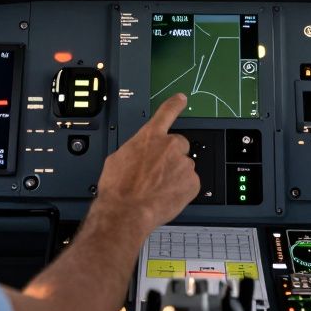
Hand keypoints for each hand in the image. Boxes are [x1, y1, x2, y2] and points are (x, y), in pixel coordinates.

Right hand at [92, 93, 199, 233]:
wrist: (127, 211)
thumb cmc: (118, 188)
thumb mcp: (118, 158)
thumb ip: (135, 149)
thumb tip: (138, 154)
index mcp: (150, 137)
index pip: (166, 113)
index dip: (174, 105)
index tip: (181, 99)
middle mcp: (169, 146)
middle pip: (179, 145)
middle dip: (171, 156)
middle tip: (158, 172)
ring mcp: (183, 164)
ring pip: (183, 166)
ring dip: (175, 174)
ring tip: (158, 188)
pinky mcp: (192, 182)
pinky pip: (190, 183)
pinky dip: (181, 190)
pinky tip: (166, 196)